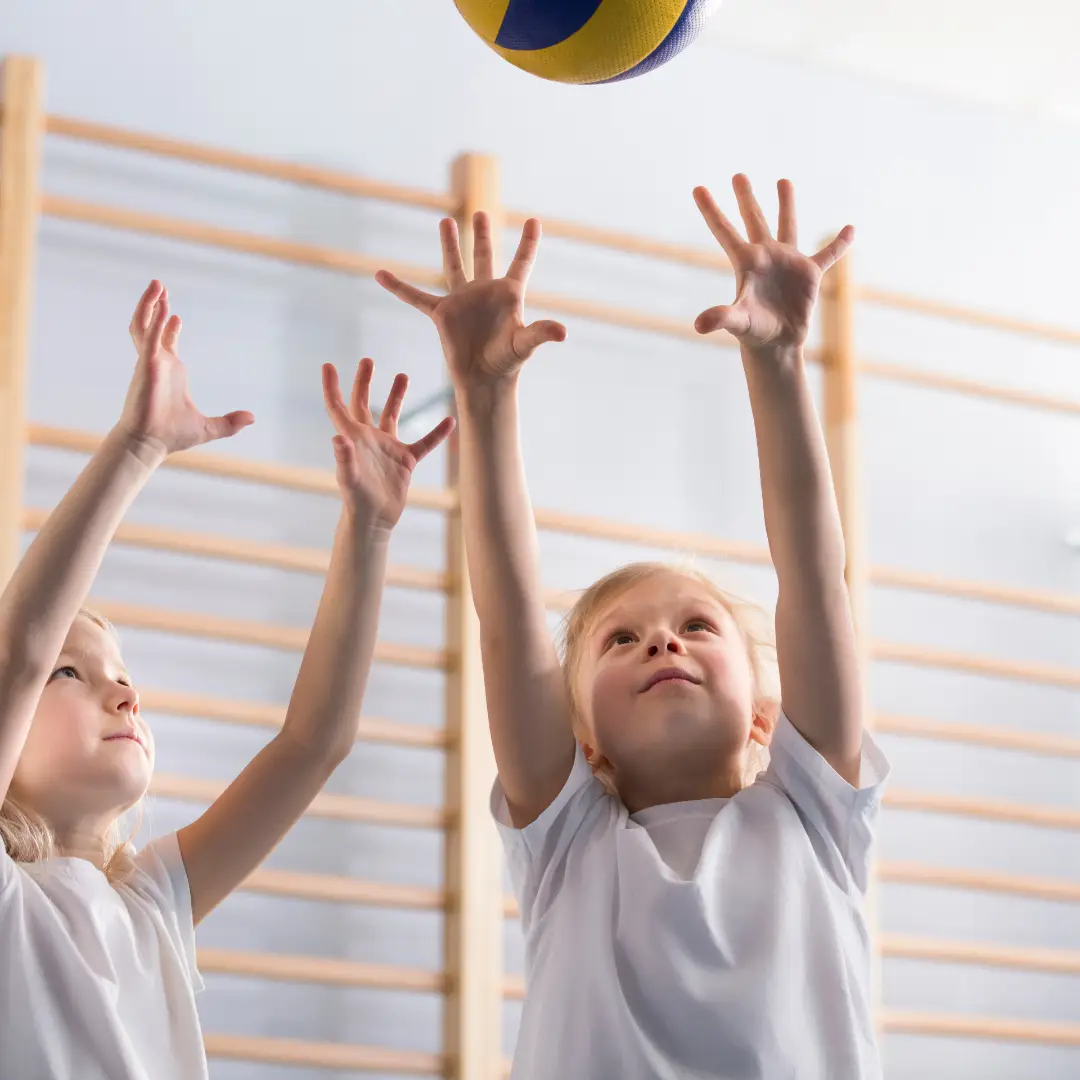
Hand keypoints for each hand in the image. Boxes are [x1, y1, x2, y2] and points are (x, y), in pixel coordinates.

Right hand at [118, 281, 253, 455]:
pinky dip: (154, 322)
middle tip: (160, 287)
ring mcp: (149, 363)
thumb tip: (252, 418)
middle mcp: (158, 364)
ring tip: (157, 284)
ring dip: (148, 305)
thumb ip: (230, 422)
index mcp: (170, 373)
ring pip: (144, 326)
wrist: (150, 444)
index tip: (176, 316)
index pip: (167, 343)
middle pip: (152, 327)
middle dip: (156, 307)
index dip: (170, 328)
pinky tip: (162, 307)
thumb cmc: (172, 436)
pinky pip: (149, 339)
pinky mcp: (145, 367)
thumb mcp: (209, 427)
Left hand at [321, 358, 453, 529]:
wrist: (374, 521)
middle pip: (364, 403)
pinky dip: (437, 433)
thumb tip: (337, 438)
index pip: (339, 407)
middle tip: (368, 360)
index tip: (328, 365)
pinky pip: (424, 443)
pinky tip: (450, 420)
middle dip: (364, 382)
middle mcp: (369, 439)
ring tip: (403, 375)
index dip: (332, 387)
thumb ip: (344, 458)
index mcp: (353, 438)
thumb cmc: (356, 501)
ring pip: (392, 415)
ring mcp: (388, 448)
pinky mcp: (405, 461)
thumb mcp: (348, 479)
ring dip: (397, 396)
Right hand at [375, 214, 565, 389]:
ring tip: (446, 221)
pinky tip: (380, 274)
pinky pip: (416, 297)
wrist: (483, 380)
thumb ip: (540, 333)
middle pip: (484, 256)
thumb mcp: (524, 344)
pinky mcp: (441, 314)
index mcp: (509, 294)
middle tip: (480, 214)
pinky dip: (398, 287)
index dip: (528, 242)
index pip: (522, 262)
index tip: (535, 221)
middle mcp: (485, 292)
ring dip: (450, 244)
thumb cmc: (507, 362)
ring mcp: (462, 300)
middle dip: (482, 235)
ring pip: (454, 266)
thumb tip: (563, 332)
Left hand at [693, 176, 853, 355]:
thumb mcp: (738, 322)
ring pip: (788, 225)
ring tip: (783, 181)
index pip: (724, 230)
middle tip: (738, 175)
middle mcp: (765, 256)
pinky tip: (851, 229)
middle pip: (754, 219)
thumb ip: (720, 317)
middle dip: (746, 197)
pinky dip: (840, 243)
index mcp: (746, 261)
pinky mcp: (809, 274)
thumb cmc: (753, 333)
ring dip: (786, 204)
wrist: (777, 345)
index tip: (697, 188)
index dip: (711, 210)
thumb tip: (699, 325)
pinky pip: (828, 254)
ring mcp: (788, 261)